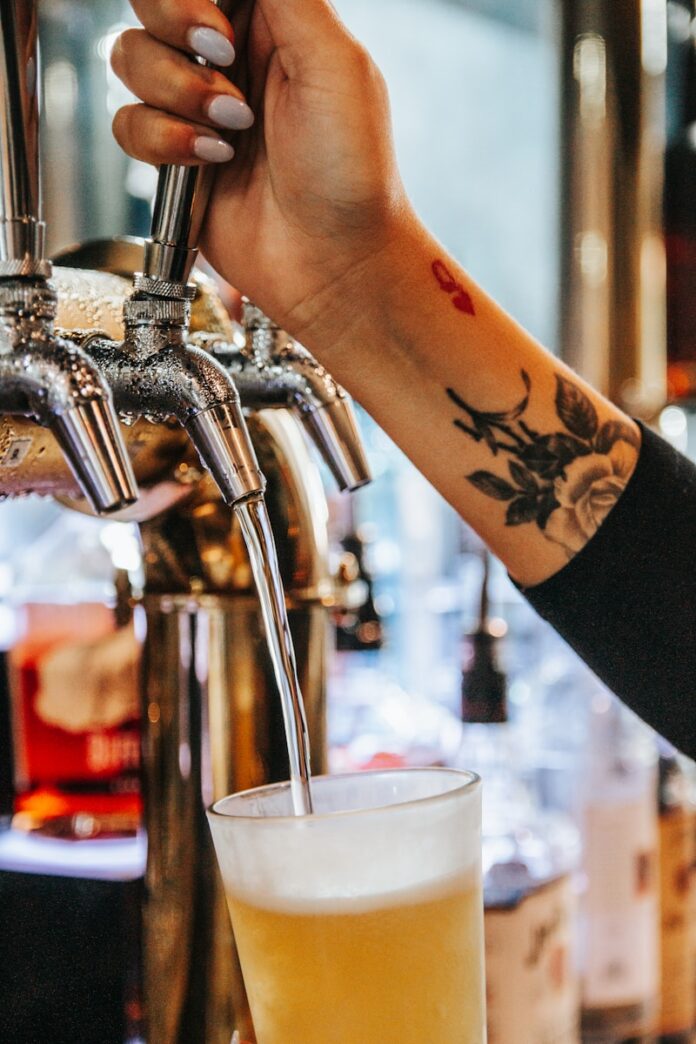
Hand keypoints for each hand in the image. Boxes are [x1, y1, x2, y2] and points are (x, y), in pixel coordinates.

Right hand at [112, 0, 410, 345]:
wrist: (336, 264)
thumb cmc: (353, 175)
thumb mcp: (336, 63)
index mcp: (273, 22)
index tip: (220, 27)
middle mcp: (230, 59)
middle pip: (154, 3)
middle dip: (177, 28)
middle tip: (221, 62)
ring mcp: (198, 108)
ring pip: (131, 59)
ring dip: (176, 93)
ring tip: (231, 131)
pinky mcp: (176, 159)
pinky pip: (129, 125)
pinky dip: (164, 140)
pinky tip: (210, 161)